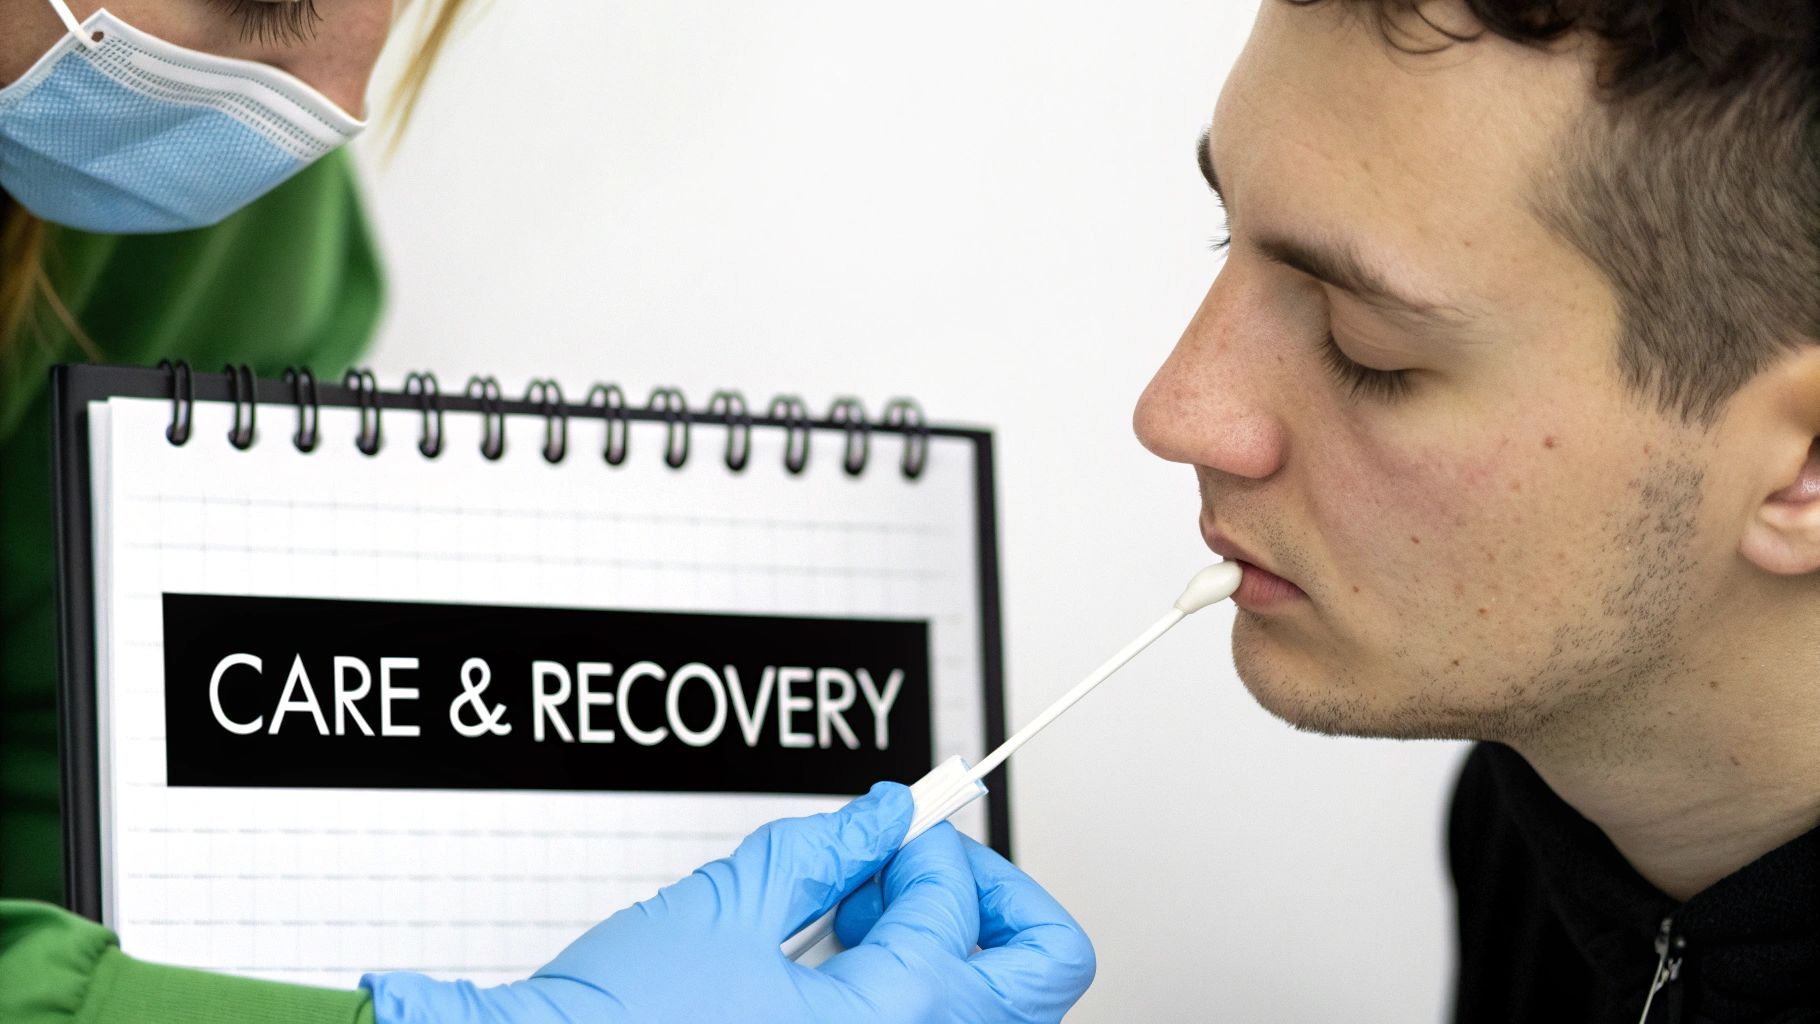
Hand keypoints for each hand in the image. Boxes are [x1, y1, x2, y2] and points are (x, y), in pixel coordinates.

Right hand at [362, 781, 1094, 1022]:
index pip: (955, 904)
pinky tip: (850, 969)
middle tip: (933, 867)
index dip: (924, 843)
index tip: (891, 826)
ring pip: (999, 1019)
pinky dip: (923, 994)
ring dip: (961, 947)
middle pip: (1043, 977)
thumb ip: (822, 849)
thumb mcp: (722, 909)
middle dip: (995, 899)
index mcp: (887, 1023)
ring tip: (873, 918)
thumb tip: (883, 815)